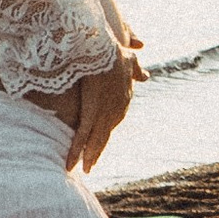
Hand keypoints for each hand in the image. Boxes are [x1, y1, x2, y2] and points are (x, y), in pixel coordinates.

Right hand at [65, 51, 135, 173]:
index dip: (105, 133)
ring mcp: (104, 111)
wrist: (103, 48)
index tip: (99, 142)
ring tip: (85, 170)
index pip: (113, 121)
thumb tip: (146, 76)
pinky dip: (77, 149)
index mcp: (124, 100)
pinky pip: (83, 134)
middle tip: (90, 165)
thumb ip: (136, 71)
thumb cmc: (114, 52)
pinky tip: (72, 163)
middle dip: (97, 150)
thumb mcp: (130, 61)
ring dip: (89, 156)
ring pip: (95, 139)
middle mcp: (116, 110)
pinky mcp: (91, 110)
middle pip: (105, 135)